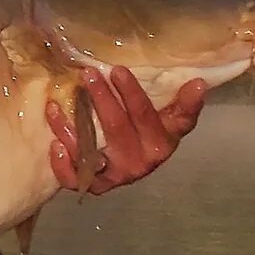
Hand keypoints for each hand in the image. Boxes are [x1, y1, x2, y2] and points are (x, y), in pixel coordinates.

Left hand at [49, 69, 205, 194]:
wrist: (138, 164)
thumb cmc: (153, 133)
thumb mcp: (173, 120)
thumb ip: (184, 104)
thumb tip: (200, 83)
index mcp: (161, 143)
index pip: (146, 115)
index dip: (133, 94)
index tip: (118, 70)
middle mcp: (140, 162)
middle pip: (117, 128)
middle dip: (101, 99)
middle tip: (87, 73)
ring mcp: (116, 175)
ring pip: (91, 151)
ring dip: (71, 127)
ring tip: (58, 102)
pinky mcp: (95, 185)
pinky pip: (75, 178)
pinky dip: (63, 163)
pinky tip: (54, 144)